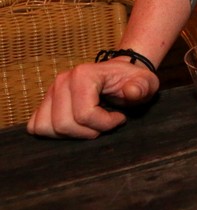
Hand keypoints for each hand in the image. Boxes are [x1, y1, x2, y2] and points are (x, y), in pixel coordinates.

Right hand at [26, 61, 159, 138]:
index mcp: (84, 75)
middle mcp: (62, 81)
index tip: (119, 118)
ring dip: (71, 134)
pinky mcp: (45, 102)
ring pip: (47, 128)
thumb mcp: (145, 82)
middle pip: (64, 124)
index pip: (85, 114)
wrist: (120, 75)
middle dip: (88, 132)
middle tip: (105, 124)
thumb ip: (141, 87)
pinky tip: (75, 126)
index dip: (105, 124)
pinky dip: (54, 133)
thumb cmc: (132, 80)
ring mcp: (51, 92)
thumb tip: (132, 92)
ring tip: (90, 125)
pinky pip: (37, 126)